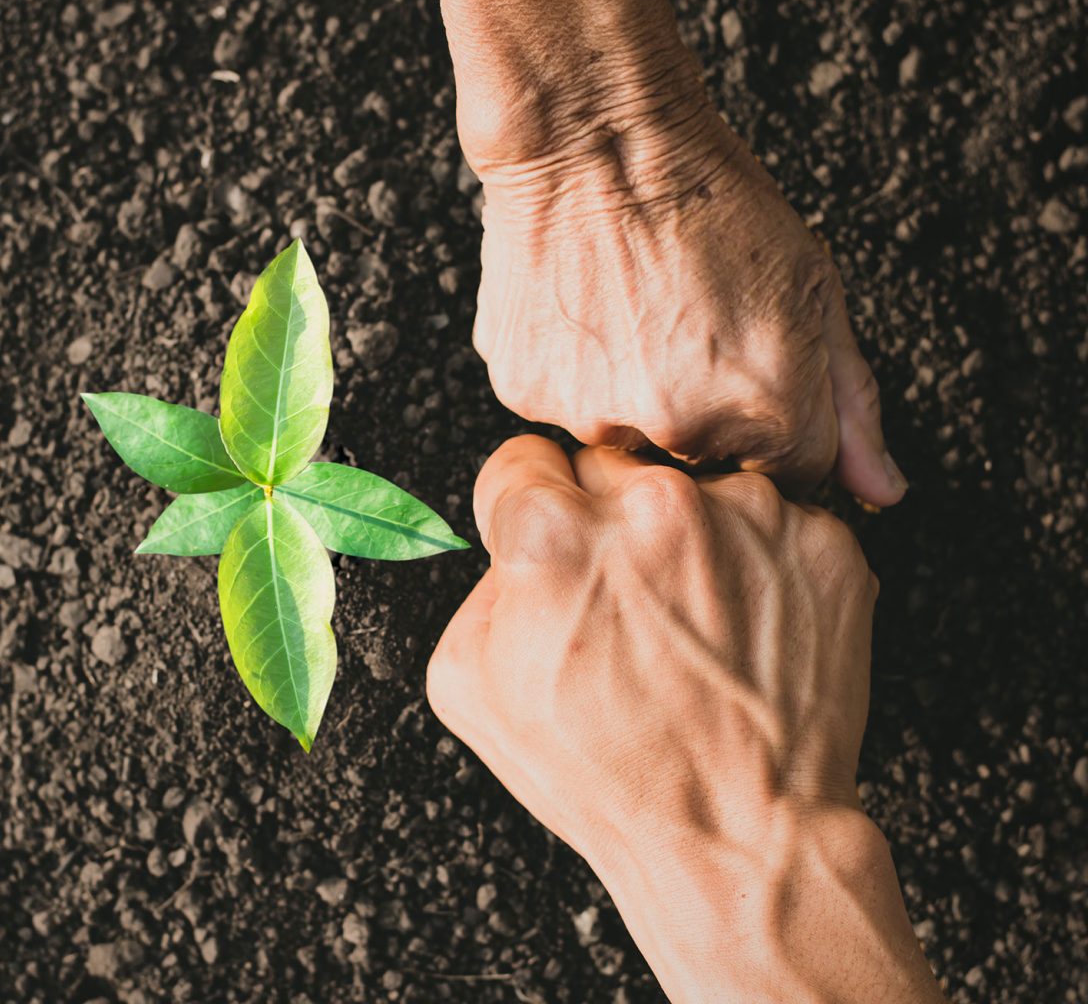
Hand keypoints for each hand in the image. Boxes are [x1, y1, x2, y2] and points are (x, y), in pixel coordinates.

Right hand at [427, 438, 942, 1001]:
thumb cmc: (603, 773)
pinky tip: (745, 628)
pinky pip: (773, 524)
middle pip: (608, 464)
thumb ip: (480, 584)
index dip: (526, 508)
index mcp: (554, 531)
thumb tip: (511, 542)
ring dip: (686, 535)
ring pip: (696, 488)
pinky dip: (758, 564)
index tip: (549, 547)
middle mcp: (653, 504)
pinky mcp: (825, 544)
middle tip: (621, 599)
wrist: (740, 835)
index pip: (522, 460)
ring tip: (691, 623)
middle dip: (604, 516)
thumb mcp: (470, 686)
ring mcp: (750, 518)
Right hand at [444, 0, 906, 504]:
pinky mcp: (529, 393)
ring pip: (625, 439)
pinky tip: (587, 314)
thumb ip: (850, 404)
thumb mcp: (814, 291)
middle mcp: (679, 430)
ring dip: (632, 398)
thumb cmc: (710, 200)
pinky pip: (563, 408)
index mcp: (767, 412)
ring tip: (632, 316)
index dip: (771, 428)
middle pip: (699, 465)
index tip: (749, 376)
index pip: (785, 477)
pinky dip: (575, 374)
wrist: (598, 140)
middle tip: (686, 332)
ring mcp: (596, 416)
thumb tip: (881, 492)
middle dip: (700, 418)